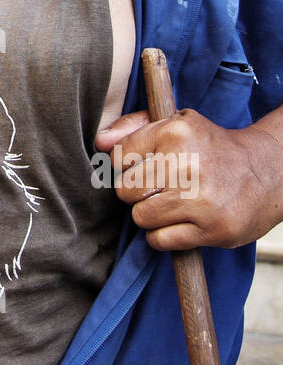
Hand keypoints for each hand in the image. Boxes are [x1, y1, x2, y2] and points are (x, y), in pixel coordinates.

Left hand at [94, 108, 282, 250]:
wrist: (267, 172)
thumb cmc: (211, 147)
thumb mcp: (177, 123)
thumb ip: (133, 127)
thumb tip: (99, 143)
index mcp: (175, 132)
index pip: (118, 158)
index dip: (127, 166)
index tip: (146, 166)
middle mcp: (186, 164)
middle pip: (125, 191)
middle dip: (137, 193)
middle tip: (160, 188)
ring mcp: (199, 199)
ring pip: (140, 217)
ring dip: (150, 215)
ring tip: (172, 205)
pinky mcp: (211, 229)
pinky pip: (159, 241)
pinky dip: (163, 236)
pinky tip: (180, 223)